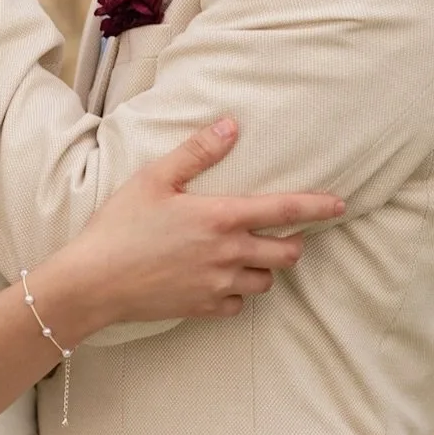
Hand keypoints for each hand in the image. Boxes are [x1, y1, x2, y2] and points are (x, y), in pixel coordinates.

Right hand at [65, 120, 344, 326]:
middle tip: (286, 232)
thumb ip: (197, 152)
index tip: (340, 204)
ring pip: (265, 282)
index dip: (317, 207)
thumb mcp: (155, 178)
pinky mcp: (203, 308)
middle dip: (294, 242)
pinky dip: (236, 292)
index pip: (284, 210)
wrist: (93, 281)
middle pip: (286, 254)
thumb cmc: (121, 225)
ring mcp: (218, 285)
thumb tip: (231, 126)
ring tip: (248, 254)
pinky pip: (237, 304)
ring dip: (264, 268)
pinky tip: (219, 279)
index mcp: (220, 217)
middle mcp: (228, 254)